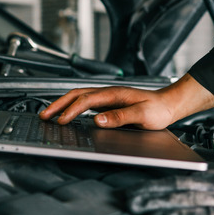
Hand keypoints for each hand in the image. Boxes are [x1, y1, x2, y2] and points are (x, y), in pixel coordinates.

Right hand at [39, 74, 213, 128]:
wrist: (169, 105)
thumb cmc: (158, 110)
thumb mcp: (142, 115)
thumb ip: (120, 117)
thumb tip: (98, 120)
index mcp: (114, 94)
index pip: (85, 100)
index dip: (71, 111)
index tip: (61, 121)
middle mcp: (108, 93)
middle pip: (76, 94)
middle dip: (58, 104)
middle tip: (44, 115)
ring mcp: (107, 98)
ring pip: (78, 97)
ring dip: (62, 105)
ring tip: (49, 115)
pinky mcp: (108, 104)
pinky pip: (85, 103)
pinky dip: (72, 108)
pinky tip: (67, 115)